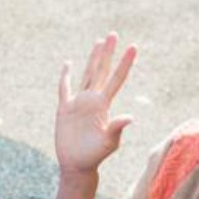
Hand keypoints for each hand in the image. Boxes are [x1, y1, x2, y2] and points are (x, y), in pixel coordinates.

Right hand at [55, 32, 137, 178]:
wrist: (77, 164)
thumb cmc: (95, 156)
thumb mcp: (108, 142)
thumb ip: (117, 128)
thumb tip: (130, 117)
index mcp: (104, 105)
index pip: (117, 79)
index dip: (125, 63)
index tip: (134, 47)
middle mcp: (93, 100)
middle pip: (102, 70)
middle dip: (108, 53)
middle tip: (114, 34)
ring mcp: (79, 103)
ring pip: (87, 74)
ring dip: (93, 58)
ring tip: (99, 42)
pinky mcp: (65, 108)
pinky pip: (64, 88)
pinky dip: (65, 76)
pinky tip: (68, 64)